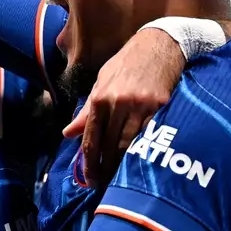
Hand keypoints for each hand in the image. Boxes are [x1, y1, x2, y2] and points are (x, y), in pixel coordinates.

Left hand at [61, 27, 183, 186]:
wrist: (160, 44)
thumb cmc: (127, 64)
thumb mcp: (101, 82)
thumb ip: (86, 111)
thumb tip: (68, 134)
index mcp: (101, 98)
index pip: (92, 138)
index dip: (89, 162)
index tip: (88, 179)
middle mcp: (119, 103)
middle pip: (110, 146)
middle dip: (105, 168)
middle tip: (103, 186)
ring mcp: (142, 106)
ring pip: (131, 144)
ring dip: (124, 166)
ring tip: (119, 181)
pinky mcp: (162, 106)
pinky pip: (152, 135)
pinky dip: (145, 151)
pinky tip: (141, 164)